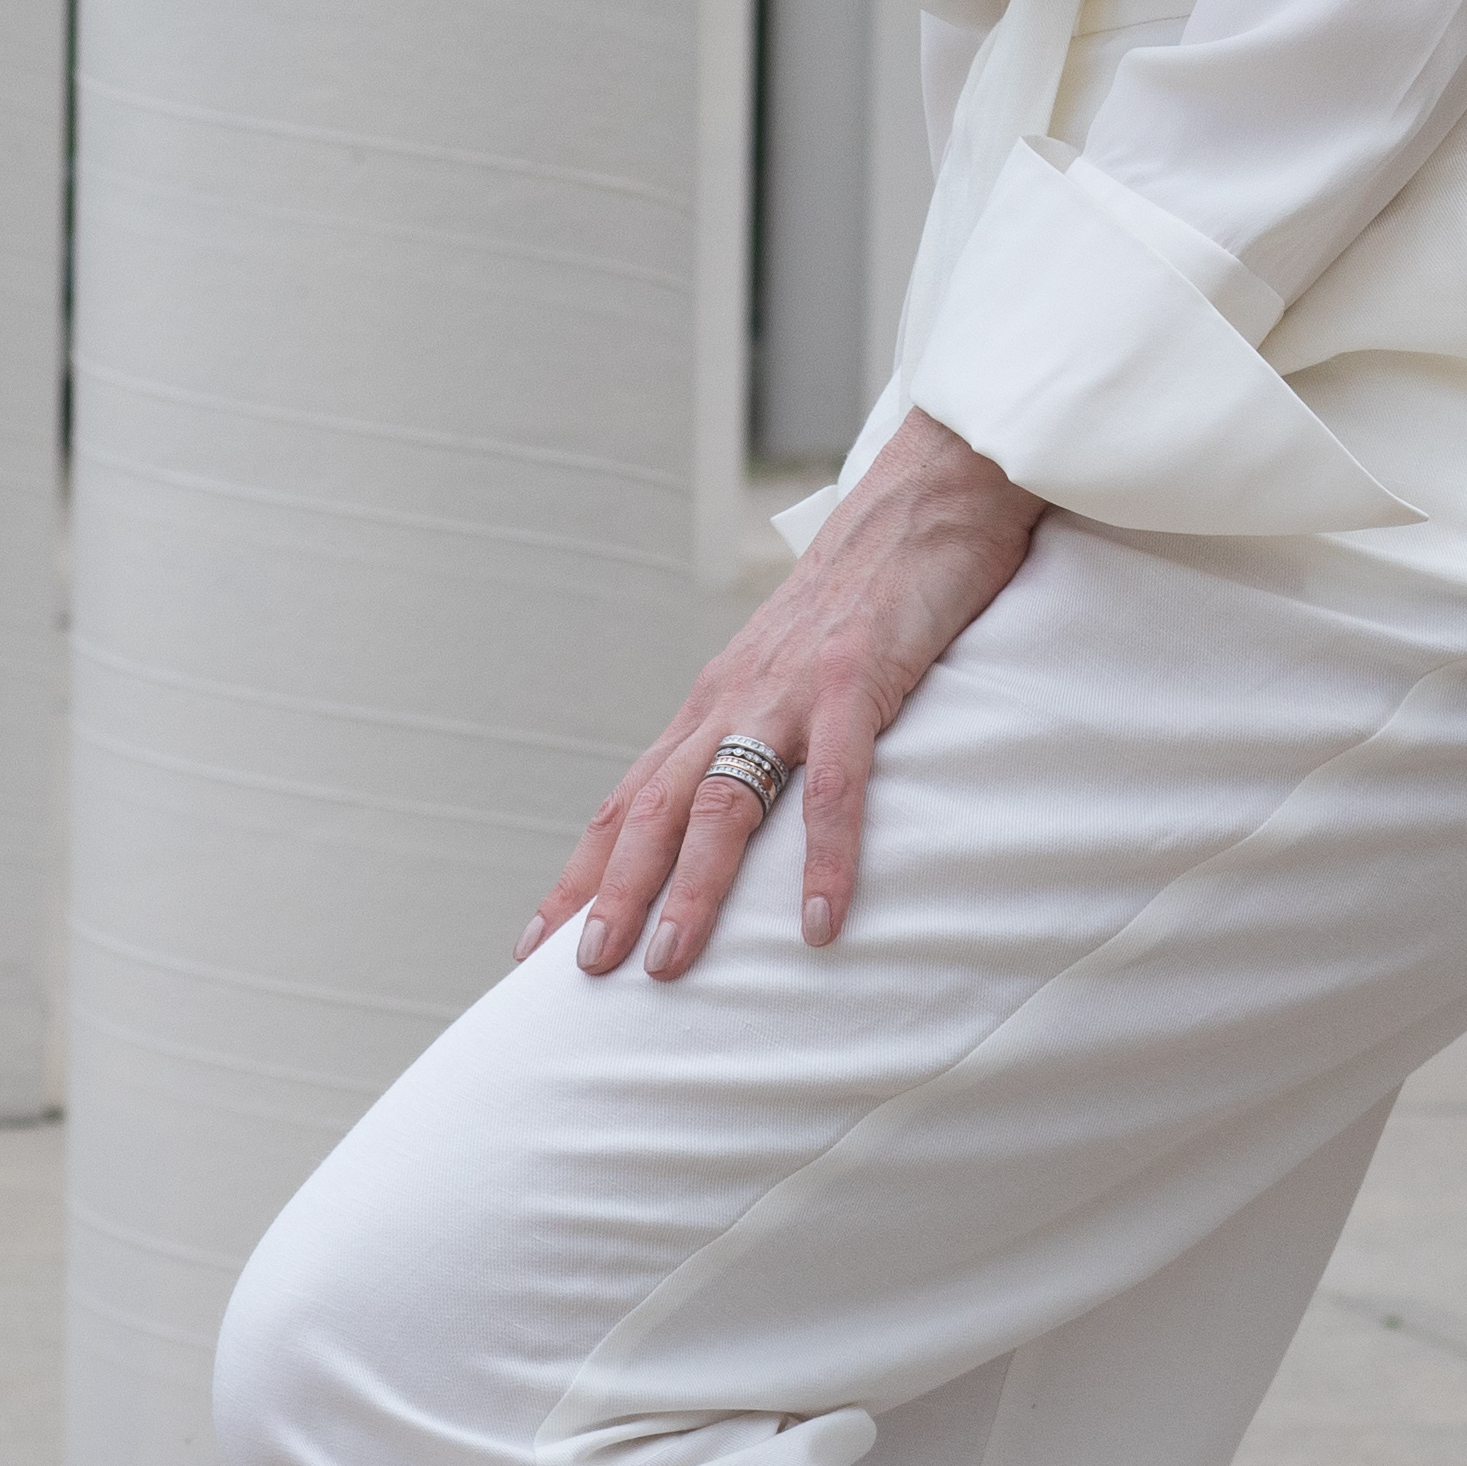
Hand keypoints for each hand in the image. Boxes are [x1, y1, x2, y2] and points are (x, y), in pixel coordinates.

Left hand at [528, 411, 1045, 980]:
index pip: (631, 799)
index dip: (584, 872)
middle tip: (584, 972)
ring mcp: (791, 690)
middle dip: (613, 892)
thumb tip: (746, 813)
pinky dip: (822, 856)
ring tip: (669, 965)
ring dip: (692, 887)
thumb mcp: (798, 672)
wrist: (929, 493)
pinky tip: (815, 922)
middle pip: (655, 808)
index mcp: (716, 702)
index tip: (537, 946)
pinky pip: (834, 783)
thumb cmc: (869, 593)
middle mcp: (734, 698)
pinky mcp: (858, 680)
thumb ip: (766, 735)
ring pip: (722, 800)